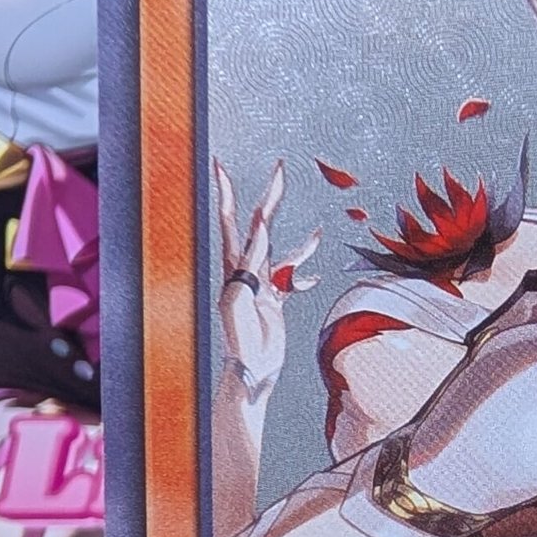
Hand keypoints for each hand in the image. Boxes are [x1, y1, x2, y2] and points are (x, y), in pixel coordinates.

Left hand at [214, 158, 318, 398]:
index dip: (227, 193)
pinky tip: (315, 268)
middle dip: (270, 197)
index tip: (222, 166)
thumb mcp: (243, 296)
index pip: (232, 221)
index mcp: (235, 267)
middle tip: (280, 170)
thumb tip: (261, 224)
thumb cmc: (242, 338)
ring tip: (313, 224)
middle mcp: (246, 270)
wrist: (251, 369)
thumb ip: (252, 259)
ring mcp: (261, 284)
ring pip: (281, 251)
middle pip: (260, 225)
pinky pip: (291, 278)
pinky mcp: (273, 301)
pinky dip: (304, 271)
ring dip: (297, 237)